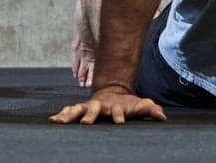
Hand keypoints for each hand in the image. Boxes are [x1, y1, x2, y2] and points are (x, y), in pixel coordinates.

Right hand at [49, 87, 166, 124]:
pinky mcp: (80, 109)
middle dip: (90, 116)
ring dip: (70, 115)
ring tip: (60, 121)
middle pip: (94, 110)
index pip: (118, 112)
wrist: (112, 93)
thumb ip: (150, 109)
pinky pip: (69, 111)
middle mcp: (100, 106)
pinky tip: (53, 120)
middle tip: (85, 123)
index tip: (119, 122)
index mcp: (115, 107)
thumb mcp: (139, 106)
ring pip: (77, 109)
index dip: (119, 116)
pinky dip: (61, 115)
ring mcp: (89, 107)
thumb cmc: (126, 104)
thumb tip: (162, 115)